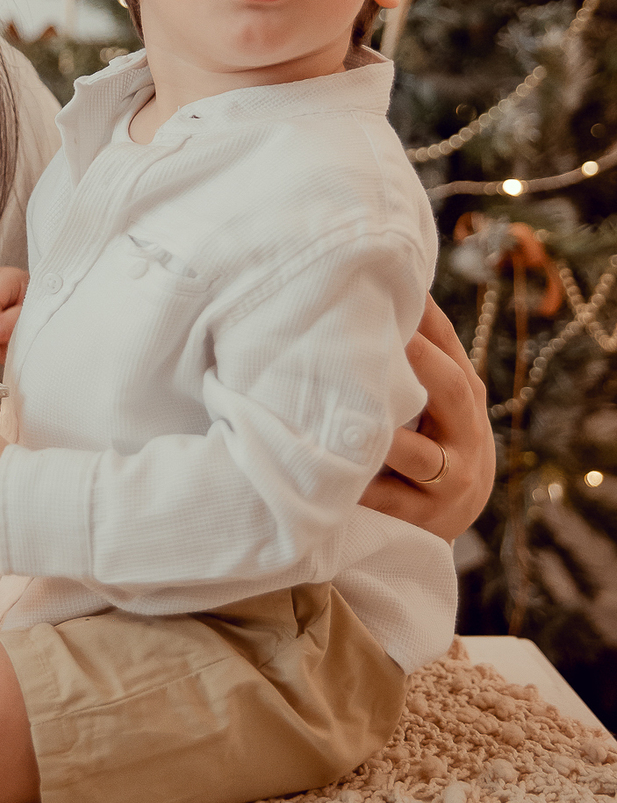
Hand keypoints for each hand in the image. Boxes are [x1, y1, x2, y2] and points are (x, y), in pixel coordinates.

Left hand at [359, 293, 495, 543]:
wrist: (450, 517)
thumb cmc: (430, 437)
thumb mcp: (435, 397)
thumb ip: (416, 352)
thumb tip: (373, 285)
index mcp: (466, 394)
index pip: (450, 346)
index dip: (426, 318)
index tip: (396, 288)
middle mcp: (467, 433)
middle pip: (454, 389)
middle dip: (422, 361)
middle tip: (392, 337)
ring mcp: (451, 479)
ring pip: (422, 455)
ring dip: (388, 435)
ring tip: (358, 417)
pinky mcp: (427, 517)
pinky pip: (393, 502)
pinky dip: (364, 489)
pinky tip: (335, 476)